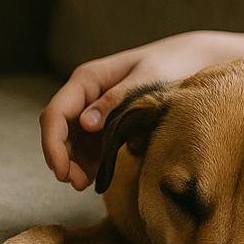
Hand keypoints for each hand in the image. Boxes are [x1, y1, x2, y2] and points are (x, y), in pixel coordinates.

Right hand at [39, 31, 231, 190]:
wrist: (192, 58)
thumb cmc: (169, 63)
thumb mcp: (146, 80)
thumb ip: (117, 100)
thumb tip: (85, 123)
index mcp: (87, 79)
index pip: (55, 114)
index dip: (52, 145)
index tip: (63, 172)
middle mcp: (85, 93)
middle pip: (59, 130)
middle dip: (62, 158)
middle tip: (77, 184)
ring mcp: (95, 107)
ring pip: (72, 140)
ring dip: (74, 163)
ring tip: (85, 185)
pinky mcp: (108, 120)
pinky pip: (91, 143)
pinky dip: (89, 160)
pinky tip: (96, 176)